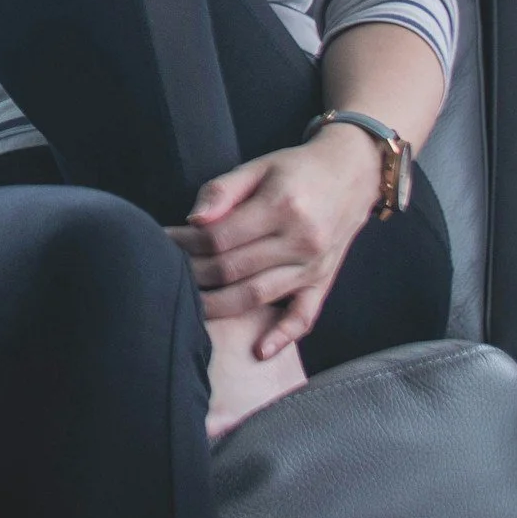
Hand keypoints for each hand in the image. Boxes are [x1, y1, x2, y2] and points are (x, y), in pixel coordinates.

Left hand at [164, 125, 384, 358]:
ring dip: (218, 305)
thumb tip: (193, 221)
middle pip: (233, 269)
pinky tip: (258, 351)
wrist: (353, 173)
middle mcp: (301, 241)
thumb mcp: (258, 166)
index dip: (185, 243)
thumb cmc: (297, 169)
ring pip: (258, 296)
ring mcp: (314, 266)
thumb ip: (222, 190)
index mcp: (281, 206)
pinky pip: (305, 316)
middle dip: (194, 273)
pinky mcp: (324, 282)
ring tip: (189, 303)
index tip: (164, 241)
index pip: (220, 237)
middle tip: (168, 272)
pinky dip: (282, 337)